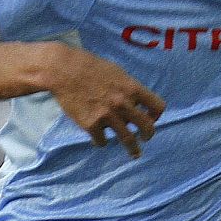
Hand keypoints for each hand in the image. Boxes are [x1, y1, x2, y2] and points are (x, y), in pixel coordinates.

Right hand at [46, 46, 165, 157]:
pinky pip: (102, 140)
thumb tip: (135, 103)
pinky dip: (101, 141)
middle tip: (145, 138)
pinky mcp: (90, 124)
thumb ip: (128, 88)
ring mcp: (107, 115)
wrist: (63, 71)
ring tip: (135, 153)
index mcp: (132, 88)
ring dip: (133, 149)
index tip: (151, 118)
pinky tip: (98, 138)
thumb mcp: (117, 72)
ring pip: (128, 140)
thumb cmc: (90, 67)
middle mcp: (123, 103)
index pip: (158, 106)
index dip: (156, 115)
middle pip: (147, 127)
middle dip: (148, 135)